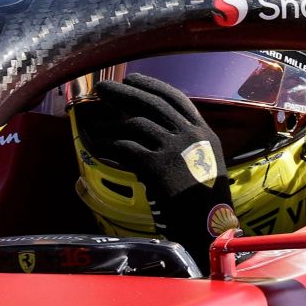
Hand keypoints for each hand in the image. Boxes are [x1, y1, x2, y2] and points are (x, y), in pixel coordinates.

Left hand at [94, 72, 227, 198]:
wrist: (210, 226)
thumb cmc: (207, 202)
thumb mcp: (207, 164)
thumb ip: (188, 145)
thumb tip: (158, 132)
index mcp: (204, 132)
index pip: (176, 98)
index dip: (152, 85)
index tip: (133, 78)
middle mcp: (189, 135)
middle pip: (151, 104)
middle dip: (124, 93)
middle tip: (103, 89)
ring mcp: (173, 149)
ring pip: (134, 125)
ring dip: (111, 125)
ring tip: (95, 128)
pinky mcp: (156, 166)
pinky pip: (124, 147)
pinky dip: (107, 144)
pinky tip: (96, 145)